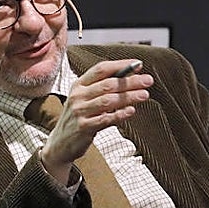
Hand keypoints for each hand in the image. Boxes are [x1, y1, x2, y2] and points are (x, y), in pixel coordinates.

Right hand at [39, 59, 151, 182]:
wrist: (60, 143)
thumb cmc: (78, 118)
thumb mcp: (84, 99)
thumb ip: (102, 88)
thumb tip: (130, 76)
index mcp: (78, 85)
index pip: (101, 69)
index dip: (121, 65)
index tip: (138, 64)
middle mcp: (77, 96)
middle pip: (108, 84)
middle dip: (130, 81)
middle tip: (148, 81)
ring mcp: (79, 112)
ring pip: (108, 100)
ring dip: (129, 96)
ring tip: (144, 95)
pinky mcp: (83, 127)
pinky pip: (105, 119)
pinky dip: (119, 114)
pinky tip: (131, 111)